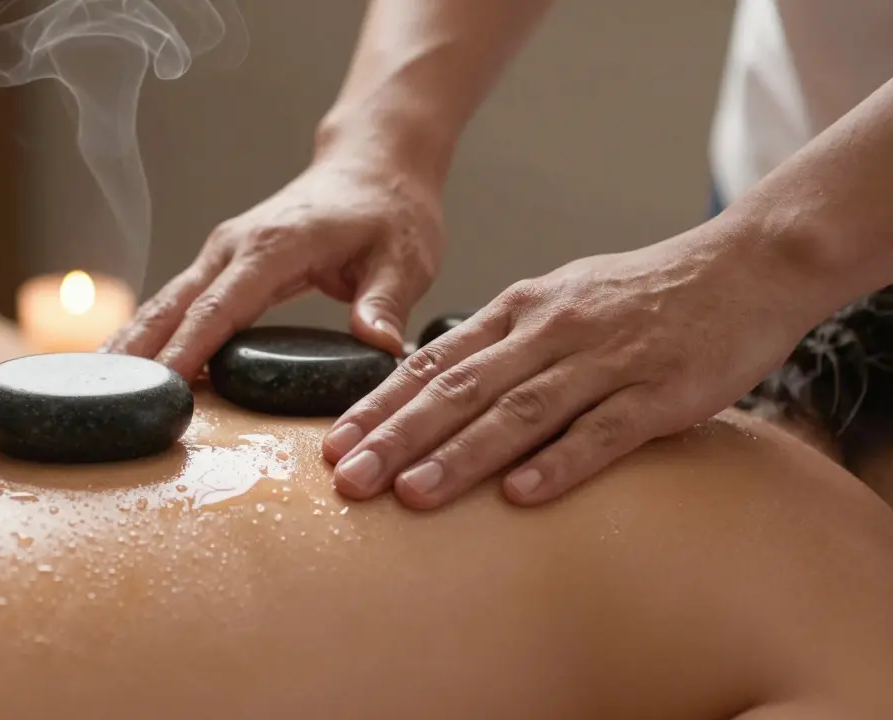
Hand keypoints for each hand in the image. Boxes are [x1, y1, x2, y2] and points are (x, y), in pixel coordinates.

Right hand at [101, 156, 444, 378]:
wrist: (371, 165)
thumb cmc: (390, 210)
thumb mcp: (404, 256)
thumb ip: (387, 301)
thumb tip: (379, 345)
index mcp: (275, 246)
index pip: (220, 306)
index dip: (188, 349)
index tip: (160, 387)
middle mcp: (235, 246)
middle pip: (172, 304)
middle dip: (137, 352)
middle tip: (103, 402)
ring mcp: (222, 251)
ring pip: (164, 302)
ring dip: (132, 343)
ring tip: (97, 392)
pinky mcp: (221, 261)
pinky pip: (177, 301)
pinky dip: (151, 332)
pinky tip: (131, 367)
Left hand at [323, 219, 822, 508]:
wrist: (745, 266)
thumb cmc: (642, 293)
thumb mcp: (558, 301)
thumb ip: (500, 342)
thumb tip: (436, 384)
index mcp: (520, 309)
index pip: (433, 361)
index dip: (380, 405)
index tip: (334, 444)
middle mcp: (551, 330)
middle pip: (461, 388)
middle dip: (399, 436)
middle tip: (349, 479)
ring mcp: (606, 360)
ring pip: (520, 410)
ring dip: (462, 454)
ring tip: (413, 494)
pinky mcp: (660, 392)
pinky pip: (603, 432)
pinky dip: (560, 463)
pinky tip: (520, 495)